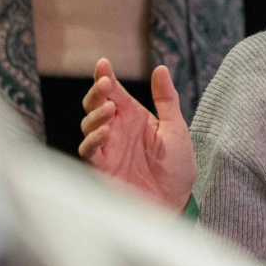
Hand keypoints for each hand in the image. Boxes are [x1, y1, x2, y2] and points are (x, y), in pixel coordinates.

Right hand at [80, 59, 196, 212]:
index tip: (103, 64)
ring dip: (96, 114)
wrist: (175, 201)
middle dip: (96, 93)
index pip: (114, 92)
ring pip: (88, 125)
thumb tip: (161, 68)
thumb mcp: (175, 128)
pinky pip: (89, 151)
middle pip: (95, 105)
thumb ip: (166, 100)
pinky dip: (93, 140)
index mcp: (133, 117)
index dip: (105, 77)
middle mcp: (117, 130)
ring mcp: (108, 148)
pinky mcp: (102, 168)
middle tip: (104, 84)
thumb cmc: (177, 166)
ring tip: (110, 109)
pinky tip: (105, 132)